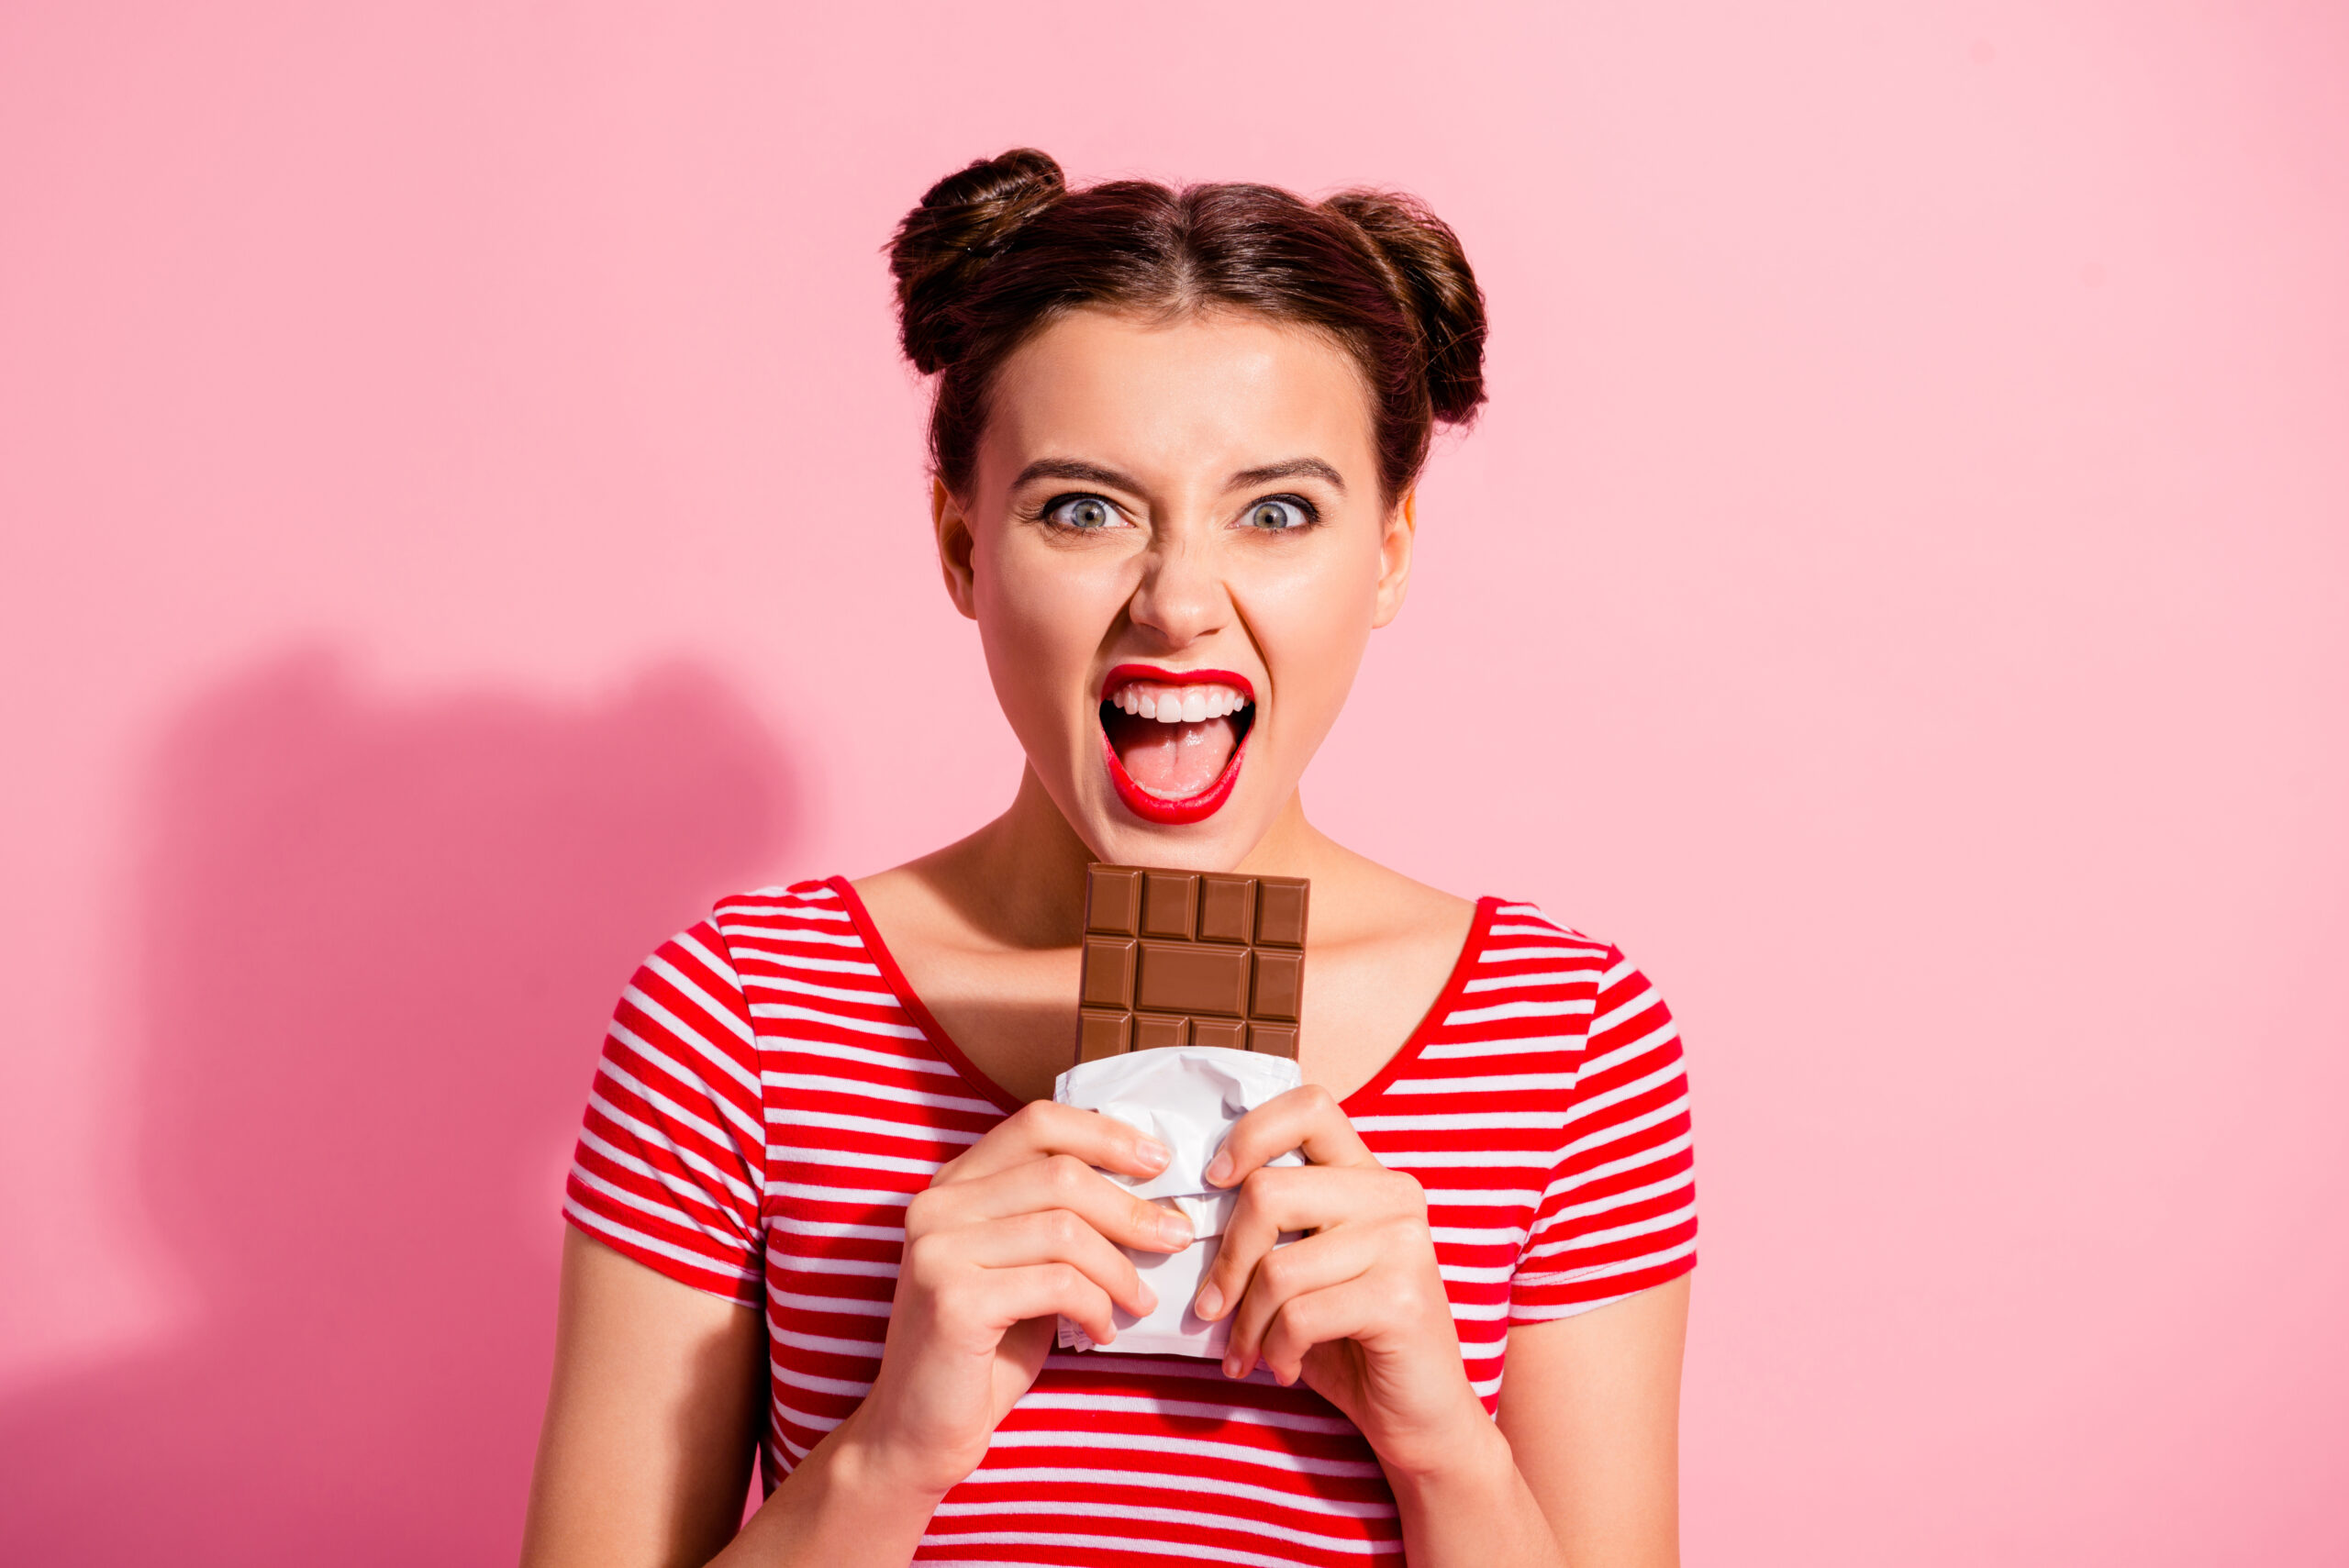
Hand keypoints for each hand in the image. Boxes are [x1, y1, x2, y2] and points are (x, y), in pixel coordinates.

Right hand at [850, 1100, 1196, 1496]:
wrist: (918, 1432)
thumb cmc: (984, 1350)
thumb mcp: (1021, 1268)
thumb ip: (1058, 1220)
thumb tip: (1150, 1192)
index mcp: (952, 1185)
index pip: (1037, 1123)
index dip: (1105, 1135)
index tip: (1158, 1162)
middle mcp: (936, 1205)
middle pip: (1060, 1174)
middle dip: (1131, 1209)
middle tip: (1175, 1238)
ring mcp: (938, 1250)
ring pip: (1065, 1229)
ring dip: (1120, 1268)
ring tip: (1140, 1301)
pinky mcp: (953, 1299)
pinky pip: (1057, 1283)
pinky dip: (1097, 1306)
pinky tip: (1102, 1331)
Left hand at [1190, 1084, 1489, 1481]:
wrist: (1420, 1418)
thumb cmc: (1348, 1339)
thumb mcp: (1305, 1269)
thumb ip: (1271, 1227)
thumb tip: (1183, 1208)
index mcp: (1368, 1175)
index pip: (1308, 1106)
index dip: (1249, 1136)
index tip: (1214, 1184)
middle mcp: (1393, 1195)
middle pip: (1269, 1191)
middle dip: (1227, 1261)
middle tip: (1212, 1308)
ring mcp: (1404, 1243)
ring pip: (1278, 1266)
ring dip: (1247, 1324)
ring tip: (1248, 1353)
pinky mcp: (1401, 1297)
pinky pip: (1299, 1315)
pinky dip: (1275, 1350)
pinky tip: (1285, 1367)